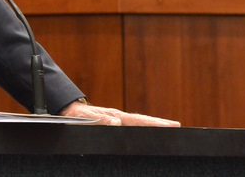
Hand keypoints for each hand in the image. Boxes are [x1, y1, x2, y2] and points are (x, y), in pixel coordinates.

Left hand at [60, 100, 180, 126]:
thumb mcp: (85, 119)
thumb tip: (116, 123)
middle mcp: (118, 117)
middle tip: (176, 126)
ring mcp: (116, 120)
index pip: (139, 121)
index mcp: (114, 116)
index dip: (155, 123)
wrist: (67, 110)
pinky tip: (147, 133)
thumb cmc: (75, 116)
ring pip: (137, 123)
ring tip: (167, 129)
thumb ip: (99, 121)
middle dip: (159, 123)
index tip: (172, 125)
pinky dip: (141, 128)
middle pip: (142, 121)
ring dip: (151, 126)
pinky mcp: (113, 123)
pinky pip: (130, 127)